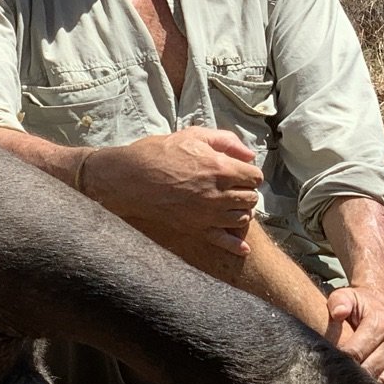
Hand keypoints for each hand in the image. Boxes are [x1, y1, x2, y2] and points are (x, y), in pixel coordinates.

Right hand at [83, 127, 262, 258]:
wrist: (129, 178)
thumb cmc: (158, 153)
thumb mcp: (192, 135)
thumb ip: (225, 141)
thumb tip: (249, 155)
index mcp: (221, 168)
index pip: (255, 177)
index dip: (249, 174)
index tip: (239, 172)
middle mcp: (218, 194)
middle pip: (251, 198)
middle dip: (245, 191)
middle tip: (233, 187)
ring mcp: (207, 214)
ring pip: (242, 218)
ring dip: (240, 211)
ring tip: (229, 205)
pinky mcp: (195, 227)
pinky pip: (222, 241)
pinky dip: (235, 245)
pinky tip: (243, 247)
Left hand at [325, 283, 383, 383]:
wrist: (383, 304)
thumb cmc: (360, 304)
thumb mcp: (347, 295)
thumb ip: (339, 302)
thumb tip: (338, 313)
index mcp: (380, 324)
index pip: (356, 352)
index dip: (341, 364)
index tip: (328, 372)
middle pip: (370, 370)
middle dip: (352, 380)